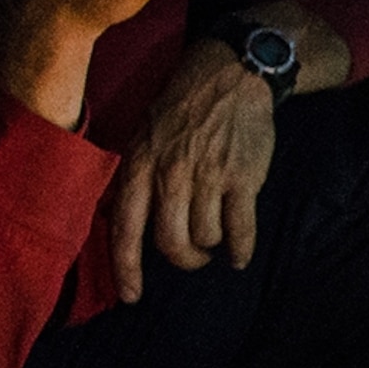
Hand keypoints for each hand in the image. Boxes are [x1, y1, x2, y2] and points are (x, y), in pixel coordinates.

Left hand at [108, 40, 275, 301]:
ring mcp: (209, 176)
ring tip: (215, 236)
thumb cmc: (185, 103)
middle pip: (170, 242)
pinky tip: (238, 256)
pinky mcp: (243, 178)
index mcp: (141, 164)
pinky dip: (240, 250)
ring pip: (205, 238)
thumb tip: (130, 219)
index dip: (127, 267)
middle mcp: (172, 173)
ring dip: (211, 247)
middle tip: (191, 255)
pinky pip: (240, 230)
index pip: (126, 227)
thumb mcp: (146, 132)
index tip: (131, 296)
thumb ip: (139, 174)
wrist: (233, 72)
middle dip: (182, 259)